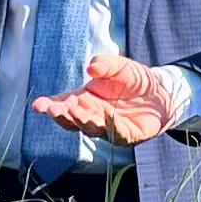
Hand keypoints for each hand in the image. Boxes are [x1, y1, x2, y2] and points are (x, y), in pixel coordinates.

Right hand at [35, 51, 179, 145]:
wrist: (162, 92)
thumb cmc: (135, 79)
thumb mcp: (119, 66)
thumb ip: (105, 65)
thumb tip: (91, 68)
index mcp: (85, 99)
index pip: (62, 104)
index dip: (49, 106)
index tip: (38, 105)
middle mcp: (93, 115)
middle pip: (72, 120)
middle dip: (61, 116)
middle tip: (54, 110)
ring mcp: (108, 128)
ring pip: (91, 129)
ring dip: (82, 122)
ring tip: (76, 112)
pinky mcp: (127, 136)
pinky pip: (117, 134)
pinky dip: (112, 126)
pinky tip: (107, 116)